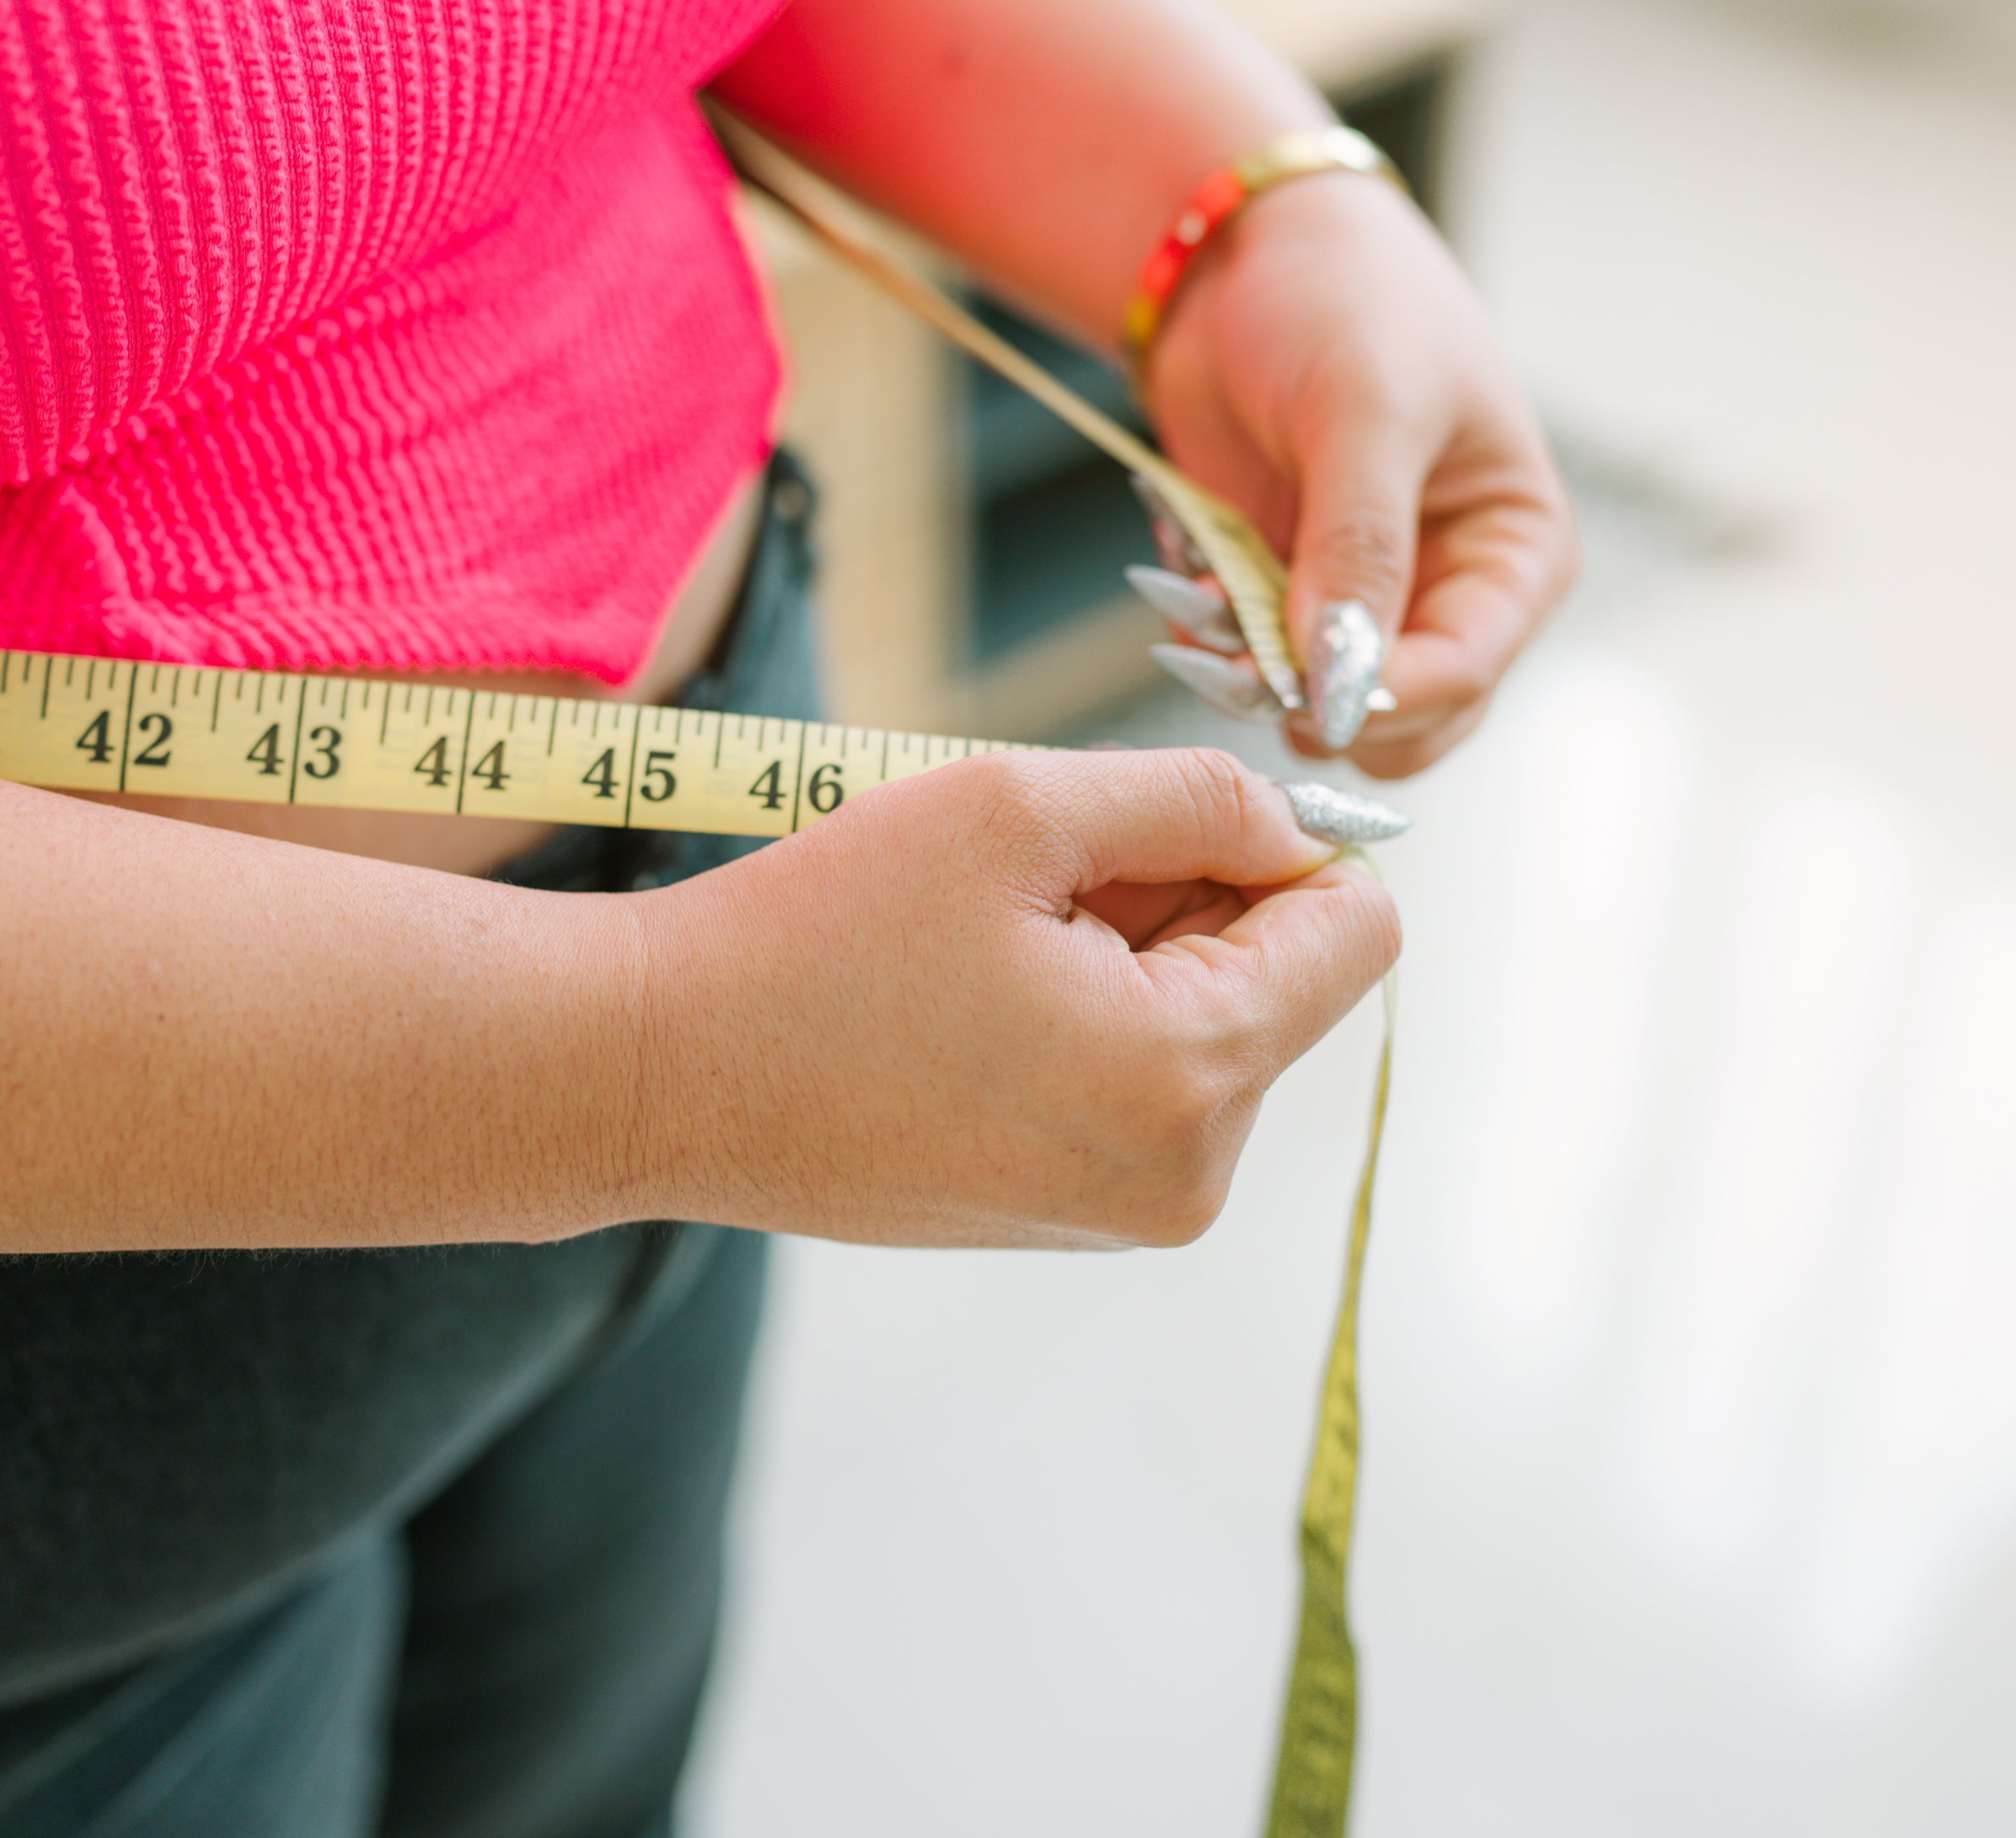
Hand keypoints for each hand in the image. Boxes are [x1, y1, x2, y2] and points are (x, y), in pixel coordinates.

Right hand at [624, 748, 1399, 1247]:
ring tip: (983, 947)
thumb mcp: (1017, 807)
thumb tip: (1301, 828)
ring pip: (1209, 1026)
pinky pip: (1141, 1082)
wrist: (656, 1072)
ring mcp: (1127, 1213)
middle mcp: (1185, 1177)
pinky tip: (964, 1002)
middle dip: (1186, 902)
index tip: (1160, 821)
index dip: (1284, 845)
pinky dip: (1086, 1016)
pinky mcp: (1068, 1218)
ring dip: (1130, 954)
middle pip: (1282, 981)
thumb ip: (1198, 796)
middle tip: (1030, 887)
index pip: (1358, 933)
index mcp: (1190, 1077)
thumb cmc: (818, 933)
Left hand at [1138, 173, 1576, 777]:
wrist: (1244, 250)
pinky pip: (1252, 668)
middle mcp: (1451, 593)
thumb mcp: (1364, 411)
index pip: (1466, 673)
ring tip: (1206, 605)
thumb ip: (1359, 549)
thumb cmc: (1341, 301)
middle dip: (1316, 704)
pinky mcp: (1286, 596)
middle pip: (1402, 722)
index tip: (1300, 697)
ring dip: (1253, 677)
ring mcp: (1365, 603)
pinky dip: (1215, 645)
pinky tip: (1187, 583)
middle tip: (1239, 663)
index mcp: (1516, 551)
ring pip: (1318, 710)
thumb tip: (1339, 684)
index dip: (1383, 699)